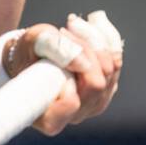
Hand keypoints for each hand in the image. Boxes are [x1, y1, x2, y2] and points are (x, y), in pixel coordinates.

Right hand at [4, 14, 122, 135]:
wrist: (35, 54)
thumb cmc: (29, 53)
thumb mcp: (33, 42)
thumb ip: (54, 47)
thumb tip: (84, 62)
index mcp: (49, 116)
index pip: (71, 104)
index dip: (68, 80)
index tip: (53, 63)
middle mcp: (74, 115)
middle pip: (96, 83)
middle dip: (83, 49)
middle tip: (63, 30)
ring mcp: (94, 103)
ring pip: (110, 69)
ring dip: (93, 40)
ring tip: (72, 28)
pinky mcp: (108, 88)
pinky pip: (116, 61)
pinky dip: (105, 39)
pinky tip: (88, 27)